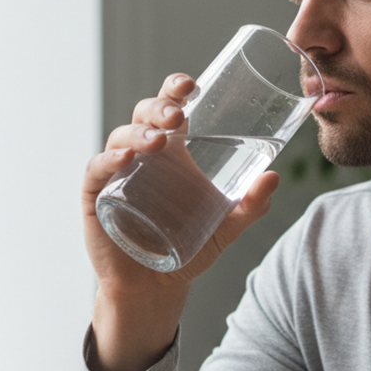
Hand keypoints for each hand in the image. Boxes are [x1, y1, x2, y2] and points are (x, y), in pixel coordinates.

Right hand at [83, 74, 279, 370]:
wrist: (157, 287)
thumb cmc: (190, 247)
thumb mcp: (226, 227)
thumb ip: (250, 205)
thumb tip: (274, 177)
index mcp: (173, 150)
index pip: (171, 106)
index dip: (176, 88)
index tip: (192, 84)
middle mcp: (143, 154)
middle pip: (145, 115)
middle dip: (159, 108)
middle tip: (179, 116)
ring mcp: (117, 172)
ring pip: (120, 138)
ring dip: (138, 134)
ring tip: (158, 142)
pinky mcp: (96, 196)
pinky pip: (97, 170)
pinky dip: (108, 161)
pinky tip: (124, 161)